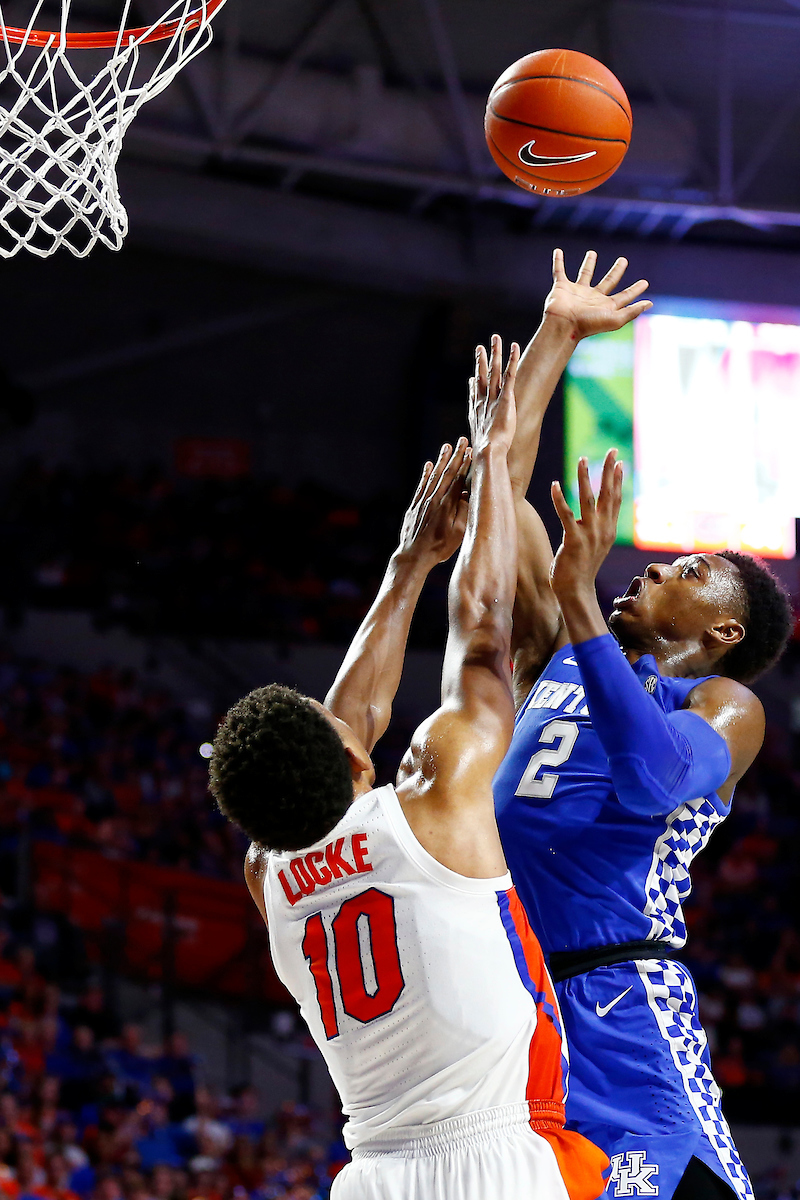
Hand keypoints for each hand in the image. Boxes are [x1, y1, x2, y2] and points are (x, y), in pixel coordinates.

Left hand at [397, 439, 470, 564]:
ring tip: (447, 446)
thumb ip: (463, 513)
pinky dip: (425, 474)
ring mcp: (423, 501)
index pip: (458, 479)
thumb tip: (468, 495)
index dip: (464, 464)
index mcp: (447, 505)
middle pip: (446, 473)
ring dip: (441, 460)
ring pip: (433, 476)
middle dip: (455, 456)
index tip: (471, 450)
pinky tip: (429, 465)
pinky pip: (421, 486)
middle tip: (462, 440)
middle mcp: (434, 499)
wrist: (413, 556)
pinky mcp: (414, 506)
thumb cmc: (439, 548)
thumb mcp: (458, 534)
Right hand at [469, 335, 518, 453]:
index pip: (475, 393)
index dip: (474, 383)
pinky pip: (510, 374)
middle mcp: (483, 400)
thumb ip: (479, 437)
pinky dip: (512, 359)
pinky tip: (514, 347)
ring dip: (495, 353)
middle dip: (481, 360)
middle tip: (480, 346)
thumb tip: (476, 439)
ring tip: (495, 338)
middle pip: (482, 376)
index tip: (473, 376)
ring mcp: (494, 397)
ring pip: (494, 370)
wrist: (488, 450)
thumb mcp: (480, 442)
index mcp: (476, 411)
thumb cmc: (485, 452)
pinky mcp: (506, 397)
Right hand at [543, 249, 651, 340]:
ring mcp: (577, 292)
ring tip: (592, 253)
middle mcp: (592, 298)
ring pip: (585, 274)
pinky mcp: (561, 286)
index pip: (624, 296)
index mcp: (606, 306)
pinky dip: (558, 261)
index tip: (645, 283)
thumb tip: (650, 303)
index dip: (635, 290)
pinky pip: (559, 271)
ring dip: (588, 264)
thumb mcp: (615, 319)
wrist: (563, 325)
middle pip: (608, 281)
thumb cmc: (588, 325)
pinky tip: (558, 251)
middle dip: (616, 271)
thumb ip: (632, 311)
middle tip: (623, 260)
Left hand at [550, 449, 622, 599]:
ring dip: (585, 478)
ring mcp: (589, 535)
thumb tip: (586, 517)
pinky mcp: (573, 541)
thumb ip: (594, 529)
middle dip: (608, 471)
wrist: (576, 591)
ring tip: (582, 458)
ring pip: (588, 500)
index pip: (615, 499)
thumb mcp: (593, 545)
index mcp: (608, 530)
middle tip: (611, 450)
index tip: (618, 461)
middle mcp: (602, 530)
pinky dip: (559, 499)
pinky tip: (554, 484)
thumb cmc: (581, 569)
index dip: (617, 480)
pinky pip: (566, 515)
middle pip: (608, 495)